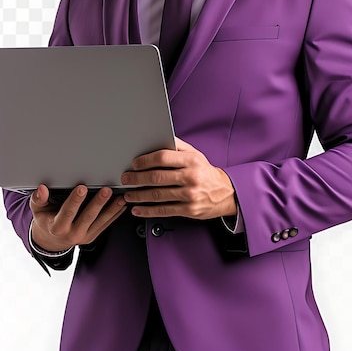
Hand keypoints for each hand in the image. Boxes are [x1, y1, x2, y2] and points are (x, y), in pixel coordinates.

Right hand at [30, 184, 126, 252]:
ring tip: (120, 197)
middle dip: (98, 203)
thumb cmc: (46, 220)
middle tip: (106, 190)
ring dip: (111, 209)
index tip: (82, 188)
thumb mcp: (38, 210)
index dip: (75, 200)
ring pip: (100, 221)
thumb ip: (39, 199)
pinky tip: (122, 205)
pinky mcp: (93, 236)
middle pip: (87, 217)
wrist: (51, 241)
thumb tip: (42, 189)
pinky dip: (115, 214)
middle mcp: (72, 234)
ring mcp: (84, 236)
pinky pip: (106, 225)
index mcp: (57, 227)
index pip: (67, 212)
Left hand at [121, 138, 236, 219]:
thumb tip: (156, 139)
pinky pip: (164, 211)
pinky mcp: (189, 210)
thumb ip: (177, 146)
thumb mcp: (195, 154)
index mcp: (191, 160)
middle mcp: (191, 177)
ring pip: (158, 195)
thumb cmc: (205, 172)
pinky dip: (148, 211)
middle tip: (126, 179)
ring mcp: (190, 195)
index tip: (134, 164)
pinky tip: (138, 209)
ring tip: (128, 194)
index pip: (163, 158)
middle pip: (157, 177)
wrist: (225, 193)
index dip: (145, 161)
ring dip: (139, 195)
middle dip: (137, 178)